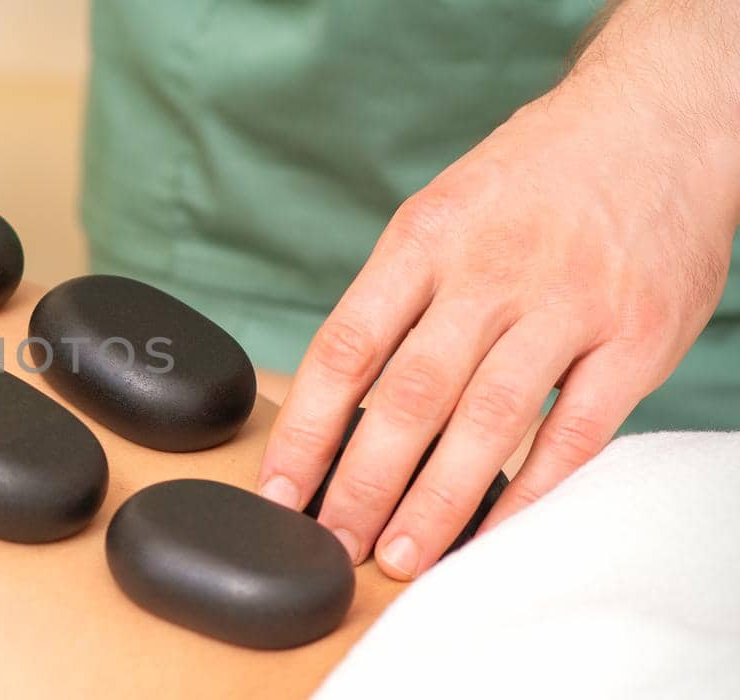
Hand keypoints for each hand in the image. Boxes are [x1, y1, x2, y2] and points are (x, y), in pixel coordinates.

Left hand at [257, 0, 739, 579]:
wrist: (658, 119)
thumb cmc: (532, 181)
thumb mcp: (442, 211)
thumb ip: (397, 299)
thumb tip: (339, 403)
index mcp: (424, 239)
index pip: (346, 348)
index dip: (306, 431)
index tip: (279, 492)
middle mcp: (490, 271)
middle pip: (410, 396)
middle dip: (363, 484)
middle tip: (333, 544)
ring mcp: (568, 304)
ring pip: (488, 422)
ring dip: (437, 502)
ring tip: (399, 557)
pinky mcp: (637, 337)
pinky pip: (575, 432)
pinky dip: (529, 492)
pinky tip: (492, 532)